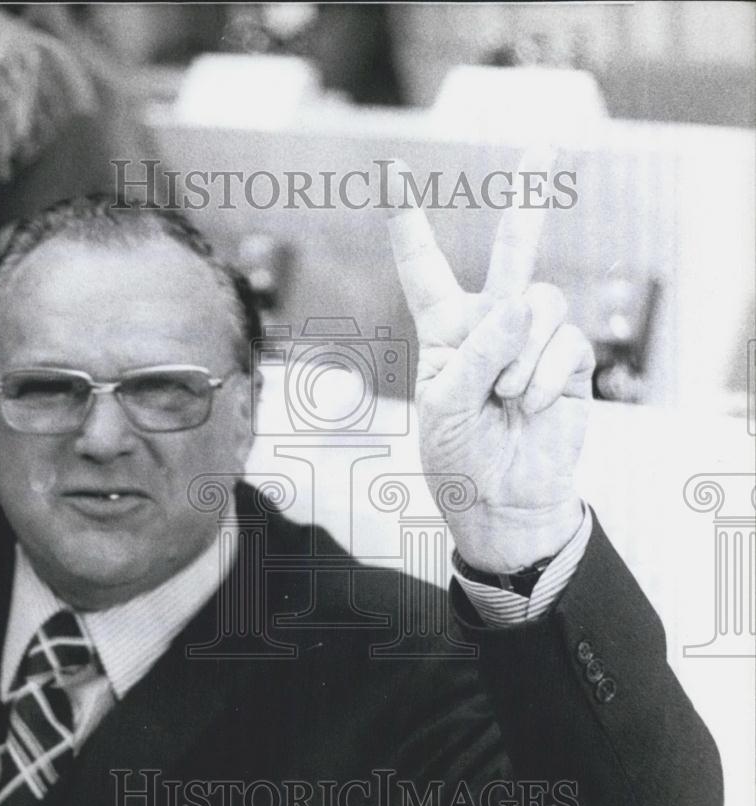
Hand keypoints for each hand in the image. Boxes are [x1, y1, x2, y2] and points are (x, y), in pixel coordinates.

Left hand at [386, 149, 594, 572]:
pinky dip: (544, 377)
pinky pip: (565, 342)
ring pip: (540, 302)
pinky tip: (530, 406)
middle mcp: (490, 324)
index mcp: (444, 331)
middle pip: (511, 252)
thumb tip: (521, 307)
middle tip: (542, 144)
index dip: (411, 225)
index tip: (396, 172)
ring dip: (520, 357)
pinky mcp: (569, 361)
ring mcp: (533, 341)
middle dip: (525, 201)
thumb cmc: (459, 457)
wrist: (503, 502)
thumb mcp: (445, 407)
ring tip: (507, 398)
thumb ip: (476, 355)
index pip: (425, 268)